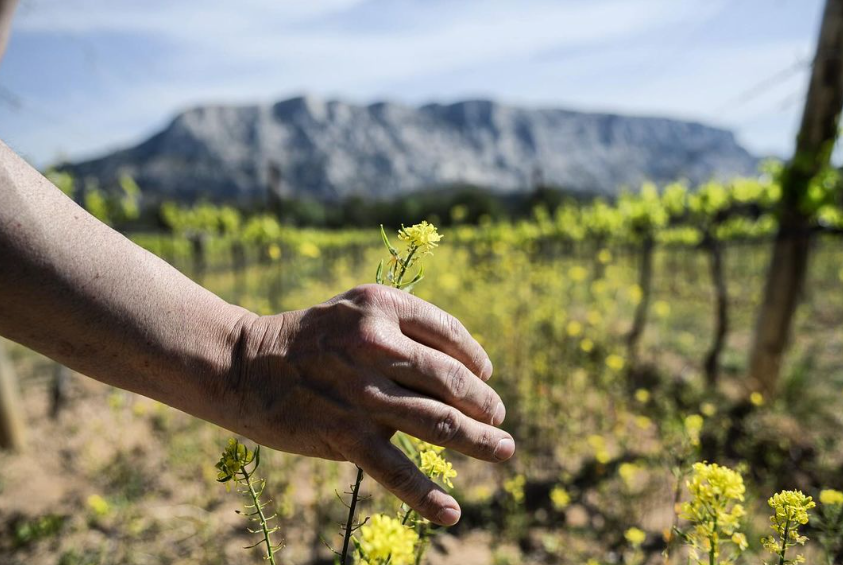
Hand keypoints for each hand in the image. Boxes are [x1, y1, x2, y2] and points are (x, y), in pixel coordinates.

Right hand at [223, 284, 513, 525]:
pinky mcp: (344, 433)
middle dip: (485, 404)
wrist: (243, 364)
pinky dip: (426, 494)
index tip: (485, 377)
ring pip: (438, 422)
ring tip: (502, 451)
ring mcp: (362, 391)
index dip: (475, 358)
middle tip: (499, 419)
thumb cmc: (306, 337)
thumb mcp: (353, 311)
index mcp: (382, 308)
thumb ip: (401, 330)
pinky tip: (450, 512)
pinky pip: (395, 469)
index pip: (449, 333)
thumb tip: (458, 369)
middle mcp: (377, 344)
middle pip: (452, 380)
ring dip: (479, 441)